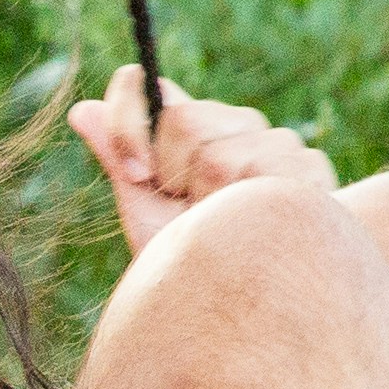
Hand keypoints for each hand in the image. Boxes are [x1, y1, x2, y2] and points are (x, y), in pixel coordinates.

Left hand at [68, 67, 335, 251]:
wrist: (249, 304)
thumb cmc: (194, 259)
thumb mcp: (146, 214)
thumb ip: (119, 161)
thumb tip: (79, 108)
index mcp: (191, 127)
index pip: (146, 84)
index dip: (128, 120)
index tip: (133, 173)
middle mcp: (235, 122)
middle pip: (182, 119)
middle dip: (171, 176)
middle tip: (189, 212)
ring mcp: (276, 140)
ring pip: (217, 156)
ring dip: (208, 204)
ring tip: (223, 227)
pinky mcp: (309, 166)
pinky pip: (258, 178)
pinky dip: (243, 214)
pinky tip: (255, 232)